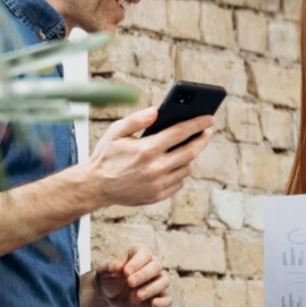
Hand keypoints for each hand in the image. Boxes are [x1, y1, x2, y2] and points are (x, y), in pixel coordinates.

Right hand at [88, 107, 213, 207]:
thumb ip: (137, 119)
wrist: (96, 186)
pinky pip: (179, 182)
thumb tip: (157, 111)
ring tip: (191, 146)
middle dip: (202, 139)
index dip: (198, 124)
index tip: (209, 118)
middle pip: (190, 152)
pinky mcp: (158, 195)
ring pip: (187, 168)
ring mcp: (158, 184)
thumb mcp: (116, 132)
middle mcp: (155, 168)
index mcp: (147, 149)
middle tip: (207, 131)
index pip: (180, 133)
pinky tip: (178, 163)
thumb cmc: (106, 156)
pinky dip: (181, 171)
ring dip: (191, 156)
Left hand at [95, 243, 171, 306]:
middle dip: (144, 274)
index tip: (125, 272)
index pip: (145, 253)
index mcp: (139, 254)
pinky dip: (164, 302)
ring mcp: (156, 281)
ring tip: (138, 295)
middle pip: (157, 266)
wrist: (108, 296)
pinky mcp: (158, 297)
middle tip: (129, 282)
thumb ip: (109, 266)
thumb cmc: (107, 278)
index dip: (137, 261)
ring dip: (152, 288)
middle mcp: (151, 265)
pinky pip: (168, 299)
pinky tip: (154, 304)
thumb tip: (118, 266)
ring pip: (164, 281)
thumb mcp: (102, 271)